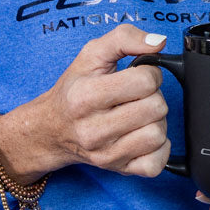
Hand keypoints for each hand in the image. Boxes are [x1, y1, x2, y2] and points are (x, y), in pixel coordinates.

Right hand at [0, 25, 170, 182]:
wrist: (51, 129)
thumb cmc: (75, 89)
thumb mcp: (91, 55)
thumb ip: (124, 38)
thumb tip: (158, 42)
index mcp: (85, 97)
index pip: (145, 81)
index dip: (149, 73)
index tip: (137, 76)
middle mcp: (93, 130)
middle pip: (156, 108)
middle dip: (153, 97)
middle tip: (136, 97)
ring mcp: (106, 155)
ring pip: (158, 134)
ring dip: (156, 122)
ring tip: (138, 116)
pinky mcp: (118, 171)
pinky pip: (156, 164)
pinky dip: (157, 149)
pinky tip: (141, 136)